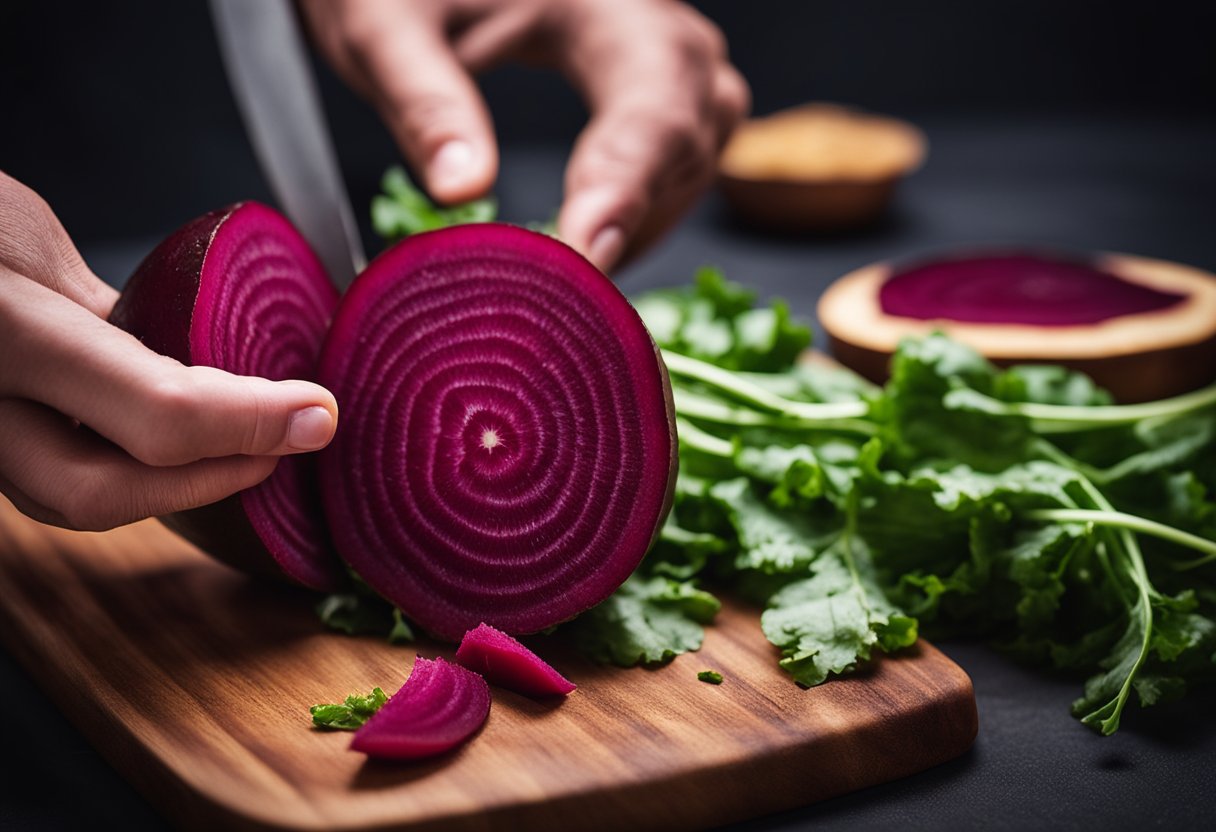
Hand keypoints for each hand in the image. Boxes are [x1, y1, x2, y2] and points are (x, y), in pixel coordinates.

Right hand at [0, 172, 337, 530]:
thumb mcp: (28, 238)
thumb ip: (110, 308)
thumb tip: (211, 355)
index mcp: (4, 329)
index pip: (147, 405)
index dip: (247, 421)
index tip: (316, 413)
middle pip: (95, 494)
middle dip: (207, 482)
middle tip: (289, 444)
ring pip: (71, 500)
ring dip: (173, 490)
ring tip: (250, 450)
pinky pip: (55, 478)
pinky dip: (132, 473)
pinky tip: (190, 449)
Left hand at [300, 0, 748, 269]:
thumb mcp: (387, 29)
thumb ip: (424, 103)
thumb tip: (460, 191)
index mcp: (606, 1)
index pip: (649, 103)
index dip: (625, 189)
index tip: (586, 259)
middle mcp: (657, 29)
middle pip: (688, 138)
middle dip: (632, 219)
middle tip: (564, 292)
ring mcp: (667, 62)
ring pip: (696, 158)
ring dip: (641, 225)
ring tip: (570, 280)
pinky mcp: (655, 91)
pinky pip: (678, 161)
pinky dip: (639, 213)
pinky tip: (586, 247)